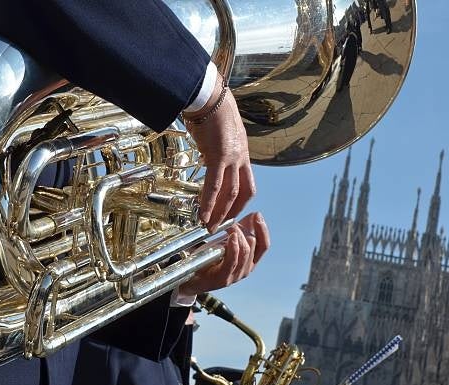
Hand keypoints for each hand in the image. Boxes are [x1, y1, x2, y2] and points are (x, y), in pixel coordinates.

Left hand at [178, 212, 269, 295]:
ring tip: (232, 226)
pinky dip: (233, 247)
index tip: (258, 214)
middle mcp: (246, 269)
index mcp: (249, 261)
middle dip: (246, 228)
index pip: (264, 245)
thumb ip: (242, 230)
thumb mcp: (227, 241)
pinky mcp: (223, 278)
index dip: (262, 229)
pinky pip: (232, 261)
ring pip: (245, 251)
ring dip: (239, 234)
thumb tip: (255, 214)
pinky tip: (232, 236)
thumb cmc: (209, 258)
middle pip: (254, 246)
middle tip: (235, 220)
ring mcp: (235, 275)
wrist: (191, 276)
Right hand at [183, 72, 255, 232]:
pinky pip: (214, 184)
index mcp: (242, 152)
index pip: (246, 184)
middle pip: (242, 192)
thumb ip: (216, 147)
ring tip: (209, 225)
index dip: (239, 202)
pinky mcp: (218, 155)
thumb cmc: (211, 109)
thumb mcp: (219, 133)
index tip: (229, 212)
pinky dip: (208, 201)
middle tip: (219, 226)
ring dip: (219, 211)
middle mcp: (240, 157)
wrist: (210, 95)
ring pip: (230, 192)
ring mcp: (231, 157)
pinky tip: (203, 213)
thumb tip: (207, 153)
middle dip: (230, 212)